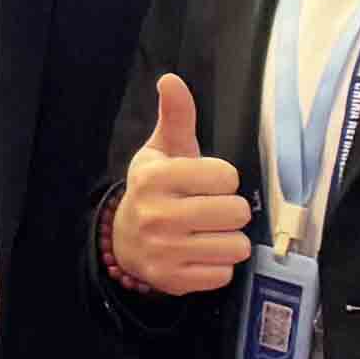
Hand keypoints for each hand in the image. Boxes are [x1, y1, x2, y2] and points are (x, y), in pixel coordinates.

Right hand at [106, 76, 256, 297]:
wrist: (123, 241)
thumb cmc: (154, 190)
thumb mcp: (161, 151)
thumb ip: (175, 117)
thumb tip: (171, 79)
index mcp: (156, 178)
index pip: (226, 176)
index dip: (222, 178)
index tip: (205, 182)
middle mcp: (157, 215)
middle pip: (236, 212)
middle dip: (230, 211)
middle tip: (210, 211)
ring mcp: (165, 251)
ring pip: (236, 246)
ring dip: (228, 240)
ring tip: (208, 233)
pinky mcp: (174, 280)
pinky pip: (224, 274)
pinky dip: (218, 266)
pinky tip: (200, 255)